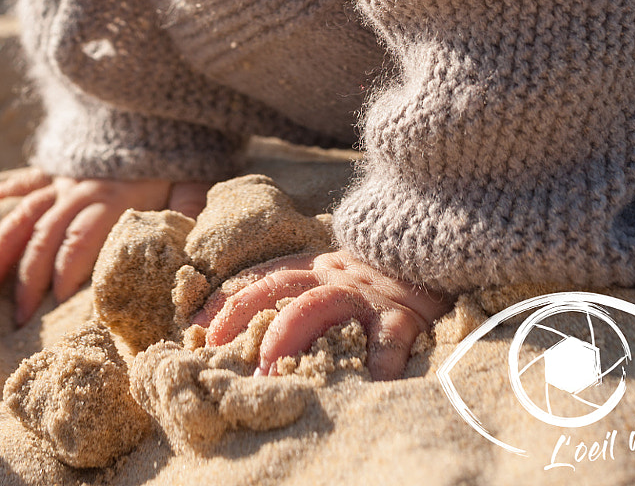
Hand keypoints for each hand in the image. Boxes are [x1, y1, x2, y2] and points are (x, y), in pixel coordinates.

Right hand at [0, 169, 207, 325]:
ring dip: (1, 249)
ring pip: (25, 213)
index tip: (51, 305)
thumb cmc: (180, 149)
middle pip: (46, 234)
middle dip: (29, 278)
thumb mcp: (192, 180)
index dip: (65, 270)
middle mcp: (81, 188)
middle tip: (17, 320)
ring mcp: (66, 175)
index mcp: (113, 197)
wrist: (160, 98)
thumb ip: (190, 211)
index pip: (81, 238)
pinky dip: (5, 189)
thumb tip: (195, 251)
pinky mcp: (59, 163)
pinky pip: (27, 177)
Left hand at [193, 248, 451, 379]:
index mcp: (317, 268)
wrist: (439, 247)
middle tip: (216, 348)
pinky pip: (388, 340)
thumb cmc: (383, 278)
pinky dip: (379, 363)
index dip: (228, 299)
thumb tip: (250, 332)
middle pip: (281, 287)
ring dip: (289, 334)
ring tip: (267, 366)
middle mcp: (335, 277)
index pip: (263, 278)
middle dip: (244, 315)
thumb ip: (305, 290)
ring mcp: (367, 296)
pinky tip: (368, 386)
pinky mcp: (403, 316)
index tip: (195, 328)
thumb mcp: (339, 275)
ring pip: (320, 305)